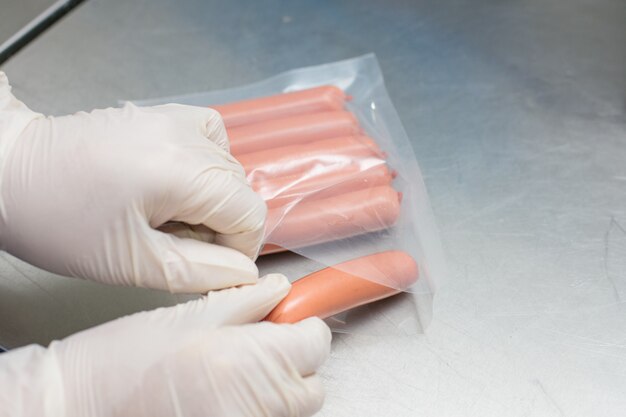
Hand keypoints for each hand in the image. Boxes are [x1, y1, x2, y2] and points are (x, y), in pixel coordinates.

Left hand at [0, 72, 265, 292]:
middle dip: (220, 226)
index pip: (251, 214)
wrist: (12, 170)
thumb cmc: (57, 219)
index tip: (207, 264)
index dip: (238, 249)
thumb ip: (199, 272)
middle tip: (173, 242)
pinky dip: (206, 169)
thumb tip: (244, 274)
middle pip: (241, 191)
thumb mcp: (132, 262)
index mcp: (181, 170)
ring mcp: (176, 118)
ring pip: (229, 169)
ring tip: (167, 214)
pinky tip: (177, 184)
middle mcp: (186, 134)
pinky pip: (212, 142)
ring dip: (211, 200)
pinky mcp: (165, 114)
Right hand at [0, 274, 331, 416]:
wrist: (81, 408)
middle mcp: (256, 407)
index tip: (286, 320)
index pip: (316, 342)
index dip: (302, 326)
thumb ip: (246, 302)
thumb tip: (281, 290)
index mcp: (248, 362)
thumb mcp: (189, 314)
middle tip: (257, 344)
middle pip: (311, 382)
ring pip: (292, 408)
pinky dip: (257, 408)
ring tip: (232, 372)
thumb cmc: (121, 362)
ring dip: (277, 388)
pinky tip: (223, 394)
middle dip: (293, 360)